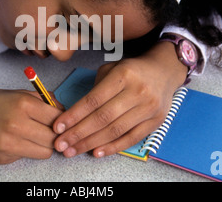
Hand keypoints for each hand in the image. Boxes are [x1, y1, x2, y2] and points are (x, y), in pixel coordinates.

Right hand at [0, 89, 62, 163]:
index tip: (60, 121)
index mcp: (22, 104)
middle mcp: (17, 124)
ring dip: (43, 146)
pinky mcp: (3, 157)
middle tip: (50, 131)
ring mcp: (9, 143)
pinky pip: (26, 157)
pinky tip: (15, 141)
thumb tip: (62, 109)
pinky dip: (26, 150)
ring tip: (34, 137)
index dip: (62, 120)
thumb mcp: (15, 93)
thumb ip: (40, 100)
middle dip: (55, 135)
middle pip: (53, 138)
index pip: (57, 117)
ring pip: (44, 152)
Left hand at [52, 41, 187, 157]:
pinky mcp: (156, 121)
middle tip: (61, 144)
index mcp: (123, 75)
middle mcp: (138, 91)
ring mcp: (149, 108)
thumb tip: (75, 114)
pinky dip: (112, 147)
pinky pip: (131, 138)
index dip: (74, 115)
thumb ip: (95, 89)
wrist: (164, 71)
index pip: (93, 100)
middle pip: (103, 118)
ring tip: (73, 150)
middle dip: (78, 133)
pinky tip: (96, 152)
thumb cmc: (131, 70)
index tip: (58, 127)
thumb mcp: (112, 69)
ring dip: (91, 143)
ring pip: (115, 130)